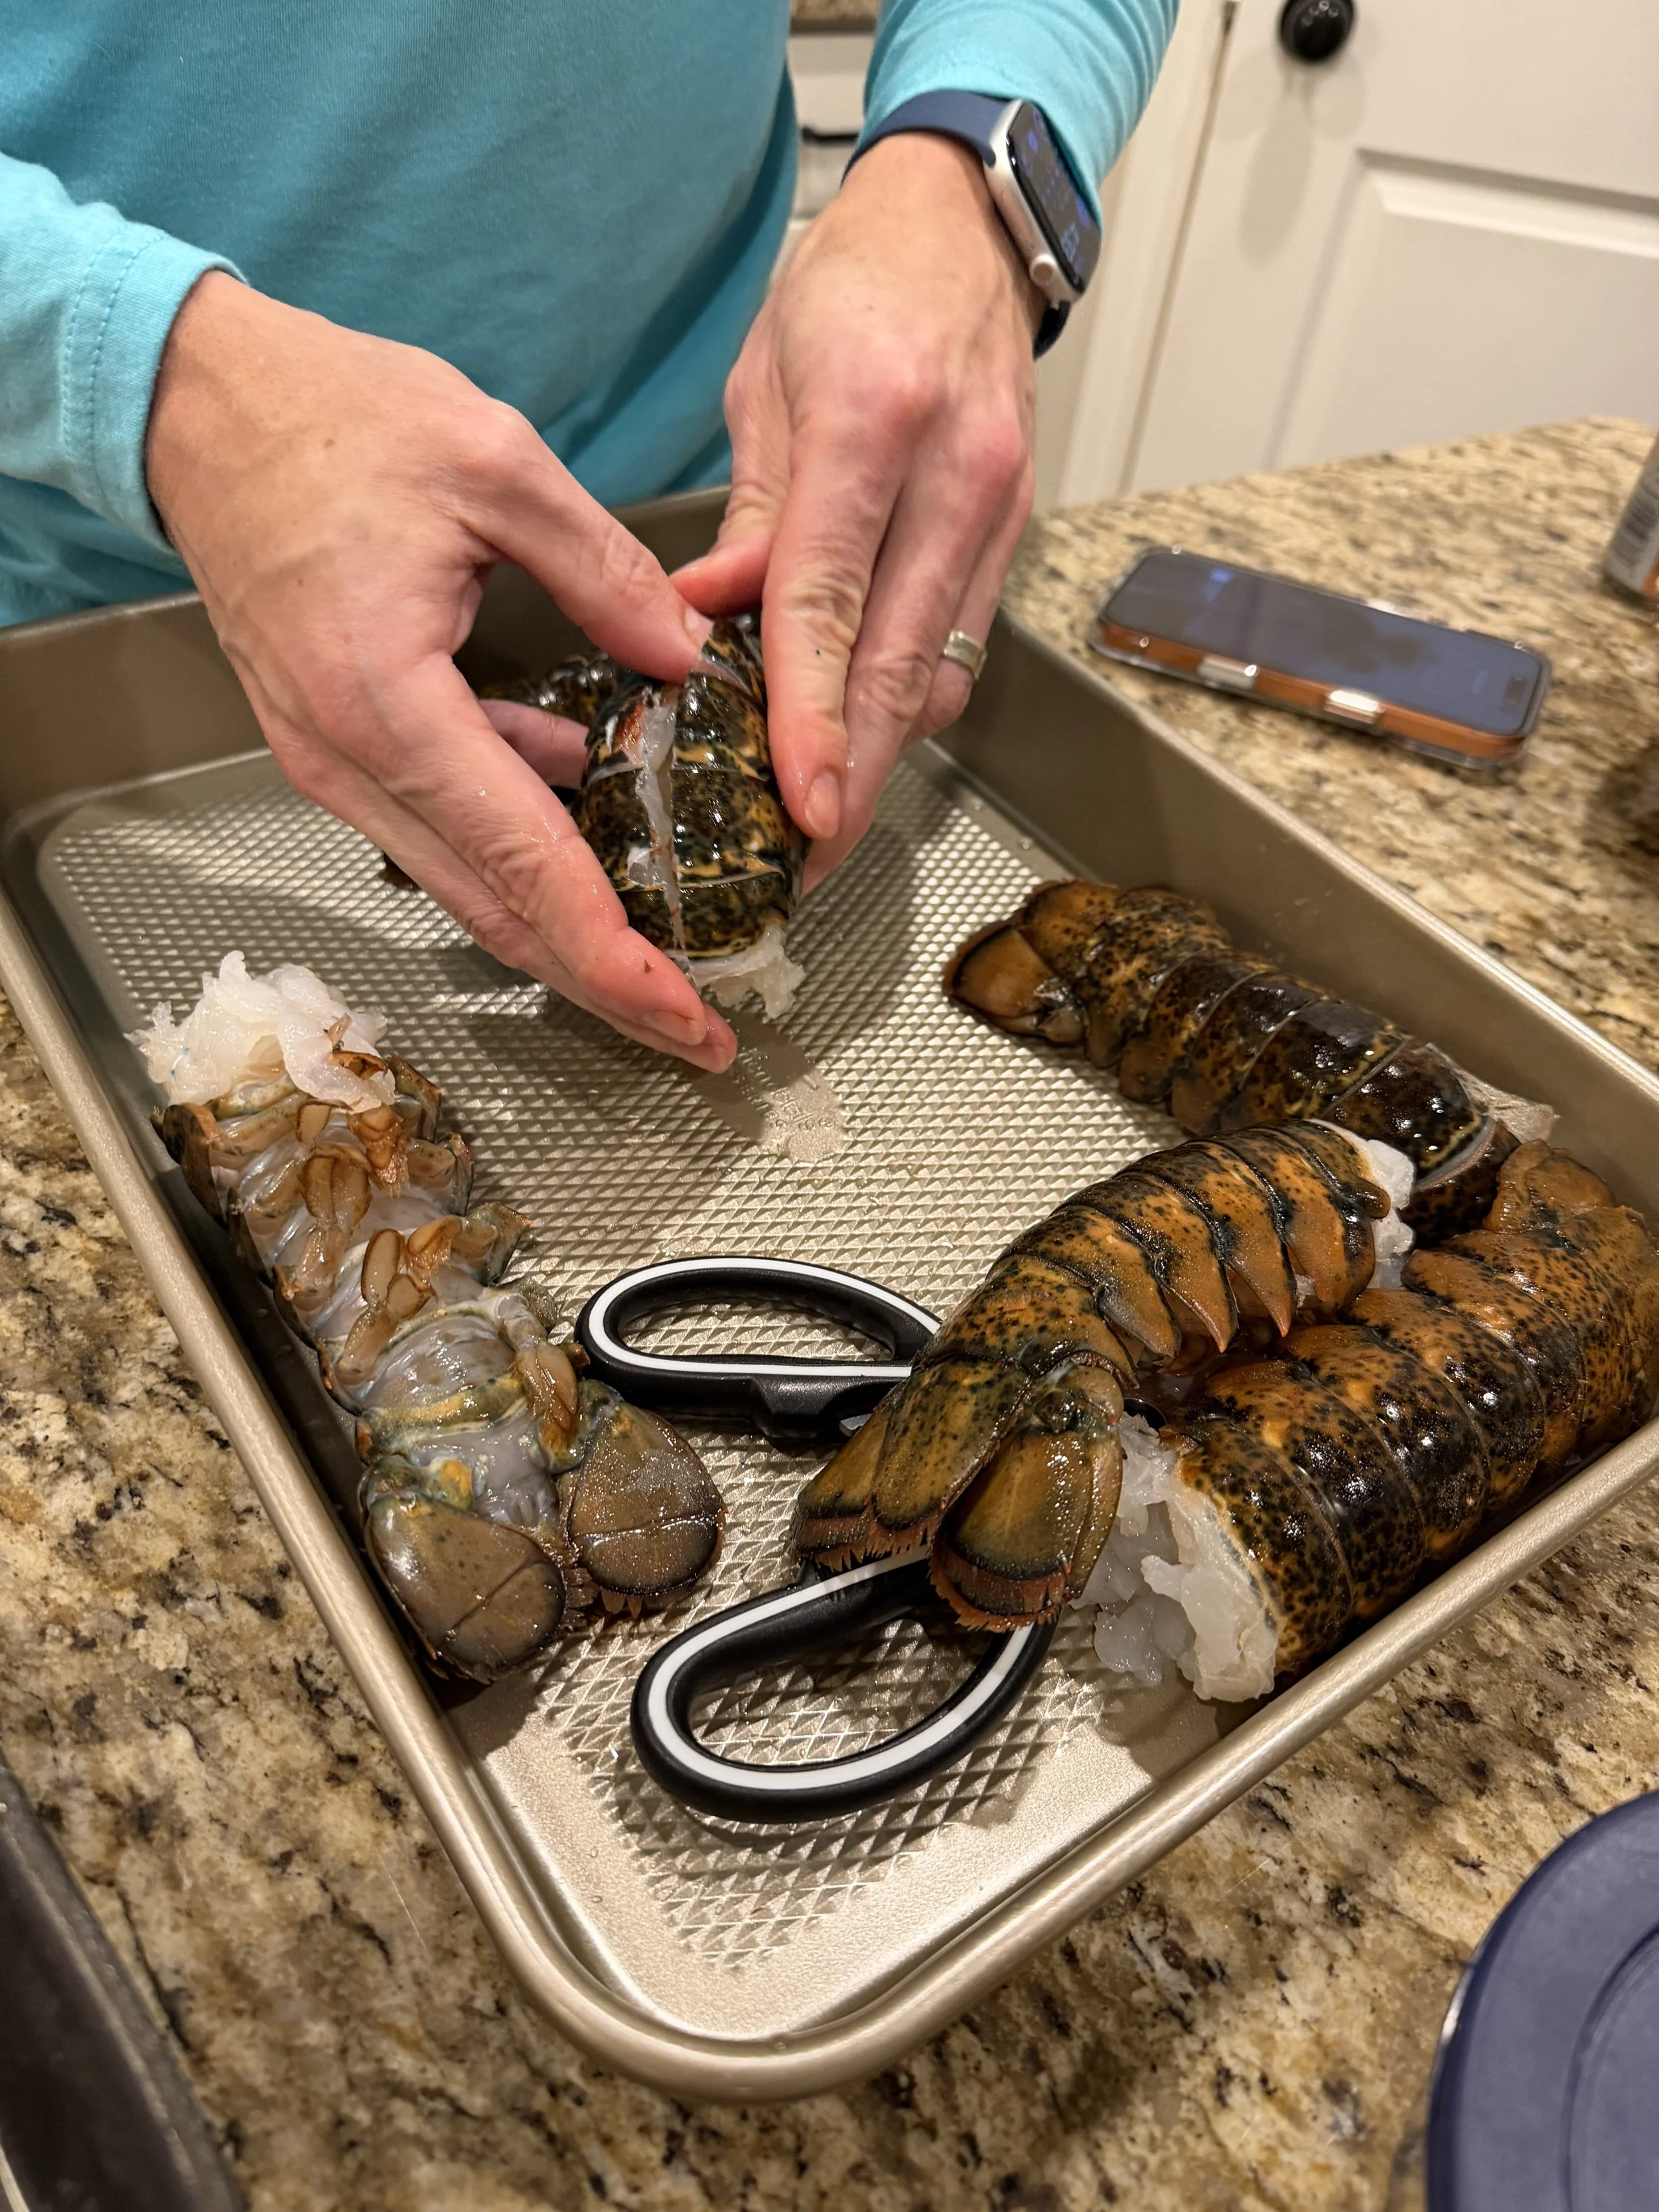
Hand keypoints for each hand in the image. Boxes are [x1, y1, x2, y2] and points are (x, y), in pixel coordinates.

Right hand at [146, 272, 736, 1070]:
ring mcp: (336, 763)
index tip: (683, 1012)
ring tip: (665, 963)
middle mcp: (351, 760)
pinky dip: (522, 853)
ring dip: (566, 934)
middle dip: (603, 986)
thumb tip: (688, 661)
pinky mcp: (341, 748)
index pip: (522, 864)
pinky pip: (444, 828)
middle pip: (495, 913)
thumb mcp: (495, 465)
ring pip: (467, 886)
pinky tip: (599, 830)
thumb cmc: (333, 422)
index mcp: (390, 703)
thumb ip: (605, 570)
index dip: (610, 954)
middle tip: (698, 1034)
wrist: (205, 407)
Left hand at [676, 133, 1040, 888]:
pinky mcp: (1013, 535)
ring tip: (819, 816)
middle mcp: (956, 472)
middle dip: (854, 776)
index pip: (831, 598)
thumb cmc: (849, 288)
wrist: (964, 229)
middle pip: (902, 664)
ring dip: (882, 756)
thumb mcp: (766, 382)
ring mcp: (999, 510)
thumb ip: (747, 516)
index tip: (799, 800)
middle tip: (806, 858)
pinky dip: (908, 704)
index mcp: (875, 419)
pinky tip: (861, 737)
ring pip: (941, 672)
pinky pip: (959, 647)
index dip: (813, 713)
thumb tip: (702, 629)